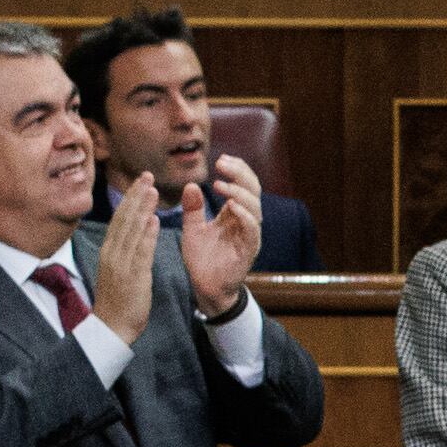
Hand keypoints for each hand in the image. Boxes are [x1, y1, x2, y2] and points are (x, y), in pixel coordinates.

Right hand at [90, 168, 165, 343]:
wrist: (111, 327)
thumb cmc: (118, 300)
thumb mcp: (120, 268)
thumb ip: (130, 246)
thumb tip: (142, 224)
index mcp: (109, 250)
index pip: (120, 219)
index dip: (131, 199)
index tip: (141, 181)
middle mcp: (113, 253)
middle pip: (124, 219)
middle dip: (136, 196)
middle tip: (147, 175)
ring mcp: (121, 264)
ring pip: (131, 231)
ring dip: (142, 209)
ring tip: (152, 190)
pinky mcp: (132, 277)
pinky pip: (140, 252)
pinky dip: (147, 235)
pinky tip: (154, 220)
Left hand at [178, 151, 266, 315]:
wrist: (206, 288)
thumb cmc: (202, 260)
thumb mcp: (193, 229)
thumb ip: (193, 209)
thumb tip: (191, 184)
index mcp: (235, 214)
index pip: (244, 184)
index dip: (237, 169)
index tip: (221, 158)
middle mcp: (246, 222)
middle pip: (253, 190)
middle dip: (240, 174)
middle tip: (222, 163)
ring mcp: (249, 236)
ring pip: (255, 207)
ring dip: (239, 192)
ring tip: (220, 185)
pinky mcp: (249, 250)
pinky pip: (252, 229)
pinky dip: (244, 215)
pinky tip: (231, 206)